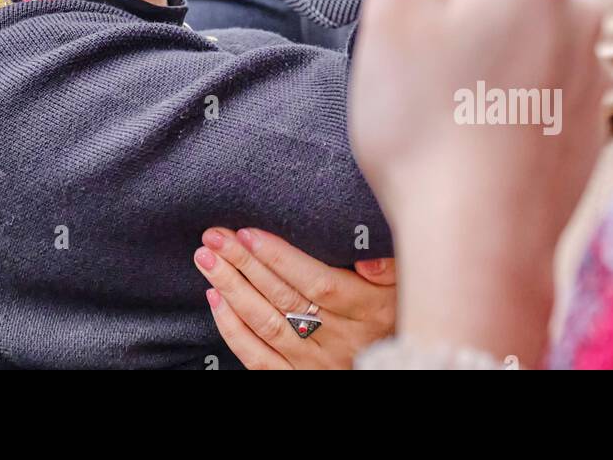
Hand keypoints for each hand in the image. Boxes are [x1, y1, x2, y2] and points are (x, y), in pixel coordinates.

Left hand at [193, 227, 395, 368]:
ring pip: (266, 325)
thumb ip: (388, 267)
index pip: (316, 282)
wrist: (400, 366)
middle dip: (243, 263)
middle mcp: (338, 338)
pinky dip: (233, 330)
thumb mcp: (405, 288)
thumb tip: (366, 256)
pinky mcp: (298, 378)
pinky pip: (259, 359)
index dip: (279, 258)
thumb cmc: (396, 316)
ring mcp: (315, 362)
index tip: (248, 233)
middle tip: (214, 237)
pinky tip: (214, 300)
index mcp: (366, 310)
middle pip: (283, 298)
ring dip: (231, 290)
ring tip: (207, 259)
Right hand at [350, 0, 604, 366]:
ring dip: (484, 12)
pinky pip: (542, 57)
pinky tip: (471, 102)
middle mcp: (576, 1)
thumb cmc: (425, 121)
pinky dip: (507, 61)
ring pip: (524, 7)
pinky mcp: (588, 106)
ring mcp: (590, 57)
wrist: (478, 242)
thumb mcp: (398, 5)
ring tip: (433, 66)